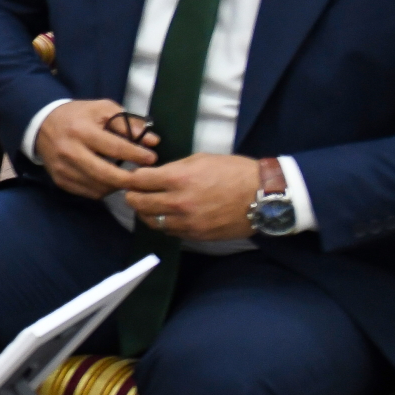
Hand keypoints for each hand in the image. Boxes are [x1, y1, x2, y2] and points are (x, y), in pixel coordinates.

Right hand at [33, 98, 154, 198]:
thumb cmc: (78, 115)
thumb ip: (128, 124)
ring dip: (118, 185)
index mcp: (81, 131)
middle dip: (130, 179)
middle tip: (145, 178)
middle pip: (106, 174)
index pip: (114, 147)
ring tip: (129, 178)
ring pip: (98, 187)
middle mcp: (70, 152)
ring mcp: (63, 169)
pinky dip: (104, 189)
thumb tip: (152, 141)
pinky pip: (88, 192)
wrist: (42, 124)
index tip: (152, 158)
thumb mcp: (103, 110)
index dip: (136, 154)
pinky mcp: (60, 180)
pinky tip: (111, 181)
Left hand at [118, 154, 261, 240]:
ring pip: (151, 221)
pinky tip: (167, 215)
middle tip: (133, 192)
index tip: (132, 177)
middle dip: (132, 196)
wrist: (263, 196)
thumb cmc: (234, 171)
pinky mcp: (196, 235)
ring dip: (146, 212)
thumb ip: (174, 168)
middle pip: (138, 203)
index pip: (139, 180)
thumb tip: (155, 174)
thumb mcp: (201, 159)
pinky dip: (164, 223)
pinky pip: (169, 231)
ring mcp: (186, 222)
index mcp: (178, 179)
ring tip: (148, 205)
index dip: (132, 177)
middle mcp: (178, 203)